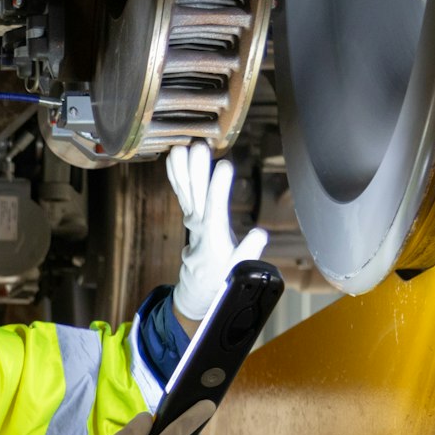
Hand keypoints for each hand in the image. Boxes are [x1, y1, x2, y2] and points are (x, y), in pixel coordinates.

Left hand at [166, 142, 268, 320]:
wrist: (197, 289)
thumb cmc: (221, 279)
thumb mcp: (238, 271)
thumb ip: (248, 253)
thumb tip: (260, 234)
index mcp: (213, 238)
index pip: (215, 209)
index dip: (219, 188)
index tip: (225, 166)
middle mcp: (199, 226)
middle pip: (197, 195)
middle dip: (198, 170)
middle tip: (200, 146)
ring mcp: (192, 220)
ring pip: (186, 191)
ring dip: (184, 167)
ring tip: (182, 146)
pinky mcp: (190, 216)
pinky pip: (181, 192)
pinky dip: (176, 174)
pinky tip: (174, 156)